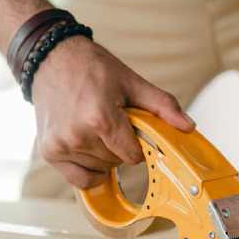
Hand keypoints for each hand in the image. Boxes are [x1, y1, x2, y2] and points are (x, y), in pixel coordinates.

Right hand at [32, 35, 194, 187]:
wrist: (51, 58)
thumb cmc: (92, 68)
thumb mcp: (132, 82)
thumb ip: (163, 107)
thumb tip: (189, 127)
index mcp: (100, 117)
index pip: (133, 156)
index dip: (137, 144)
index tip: (130, 128)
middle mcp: (77, 135)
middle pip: (116, 162)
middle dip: (119, 147)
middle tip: (109, 122)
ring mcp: (60, 145)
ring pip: (100, 170)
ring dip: (103, 156)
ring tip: (93, 128)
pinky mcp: (49, 152)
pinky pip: (79, 180)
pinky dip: (88, 170)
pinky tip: (87, 149)